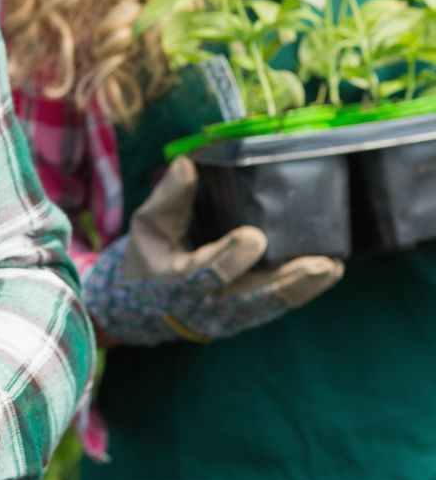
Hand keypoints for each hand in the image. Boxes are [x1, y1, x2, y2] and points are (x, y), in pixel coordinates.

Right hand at [84, 156, 343, 345]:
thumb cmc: (149, 257)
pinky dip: (302, 289)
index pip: (205, 273)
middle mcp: (207, 304)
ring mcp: (230, 315)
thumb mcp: (147, 226)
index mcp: (176, 282)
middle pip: (251, 297)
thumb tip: (187, 163)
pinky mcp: (246, 316)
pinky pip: (276, 304)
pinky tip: (326, 271)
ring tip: (331, 267)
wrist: (147, 306)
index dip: (230, 257)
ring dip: (303, 287)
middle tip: (318, 263)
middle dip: (286, 281)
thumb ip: (168, 198)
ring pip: (270, 304)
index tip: (254, 237)